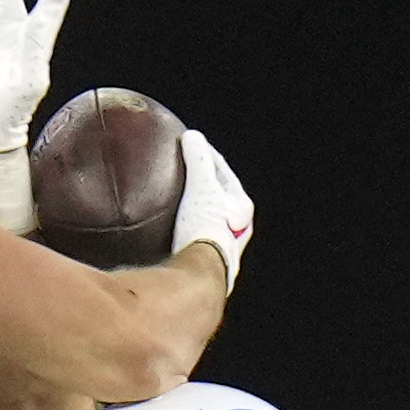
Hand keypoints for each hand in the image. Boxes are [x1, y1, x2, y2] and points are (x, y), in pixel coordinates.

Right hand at [171, 128, 252, 288]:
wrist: (199, 273)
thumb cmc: (205, 227)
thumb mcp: (201, 186)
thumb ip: (197, 160)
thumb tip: (192, 136)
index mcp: (241, 207)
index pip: (223, 172)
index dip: (206, 155)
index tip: (190, 145)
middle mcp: (238, 229)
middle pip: (219, 198)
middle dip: (204, 185)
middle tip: (185, 173)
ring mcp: (223, 249)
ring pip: (209, 221)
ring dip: (195, 210)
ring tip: (177, 204)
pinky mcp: (207, 265)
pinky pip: (195, 240)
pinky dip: (184, 231)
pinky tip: (168, 234)